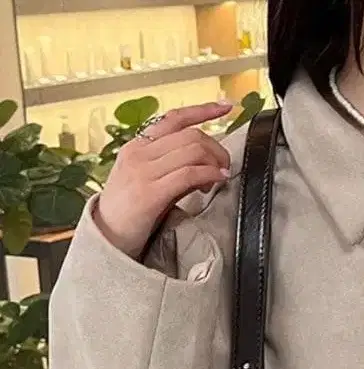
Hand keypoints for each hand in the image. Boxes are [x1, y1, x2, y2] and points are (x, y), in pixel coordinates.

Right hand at [96, 102, 233, 258]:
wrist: (107, 236)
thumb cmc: (131, 211)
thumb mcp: (148, 180)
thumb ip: (172, 167)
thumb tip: (206, 165)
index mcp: (138, 146)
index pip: (174, 118)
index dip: (202, 110)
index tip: (224, 107)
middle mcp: (139, 153)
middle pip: (190, 135)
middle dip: (216, 149)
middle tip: (223, 167)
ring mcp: (143, 171)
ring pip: (192, 151)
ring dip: (215, 163)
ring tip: (218, 178)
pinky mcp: (150, 192)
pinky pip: (189, 174)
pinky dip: (209, 174)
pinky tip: (216, 181)